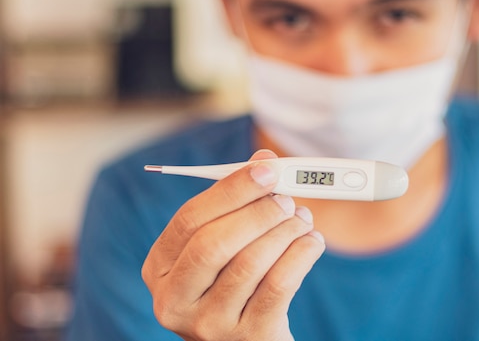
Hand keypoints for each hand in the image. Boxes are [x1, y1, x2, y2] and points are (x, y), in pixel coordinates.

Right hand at [142, 150, 325, 340]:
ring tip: (302, 219)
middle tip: (287, 199)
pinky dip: (302, 254)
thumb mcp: (224, 245)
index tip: (267, 170)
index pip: (189, 219)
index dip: (231, 190)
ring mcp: (208, 325)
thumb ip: (237, 203)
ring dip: (285, 231)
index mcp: (160, 268)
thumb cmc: (236, 280)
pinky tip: (312, 242)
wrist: (250, 336)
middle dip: (258, 213)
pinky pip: (279, 285)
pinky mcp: (247, 337)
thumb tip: (265, 162)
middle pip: (213, 243)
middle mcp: (174, 300)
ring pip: (250, 263)